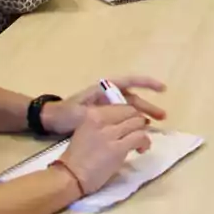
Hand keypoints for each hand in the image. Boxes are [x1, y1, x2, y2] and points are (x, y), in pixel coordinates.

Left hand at [41, 75, 168, 134]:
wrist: (51, 120)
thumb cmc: (65, 113)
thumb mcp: (83, 114)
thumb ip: (103, 113)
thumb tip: (123, 115)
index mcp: (104, 89)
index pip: (130, 81)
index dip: (147, 83)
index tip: (161, 89)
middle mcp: (108, 96)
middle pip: (133, 98)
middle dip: (148, 105)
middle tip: (162, 116)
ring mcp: (107, 106)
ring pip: (129, 109)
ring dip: (142, 115)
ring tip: (156, 125)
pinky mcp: (104, 117)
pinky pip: (123, 118)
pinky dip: (132, 123)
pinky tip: (139, 132)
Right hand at [56, 104, 152, 193]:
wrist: (70, 176)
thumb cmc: (76, 158)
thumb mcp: (86, 131)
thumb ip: (103, 124)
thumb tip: (123, 124)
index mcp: (93, 114)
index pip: (120, 106)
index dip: (130, 114)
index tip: (131, 124)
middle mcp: (102, 120)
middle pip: (131, 112)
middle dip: (138, 121)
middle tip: (137, 133)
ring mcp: (110, 133)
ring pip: (138, 123)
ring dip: (143, 132)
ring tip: (140, 143)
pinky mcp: (118, 148)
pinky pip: (140, 137)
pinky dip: (145, 142)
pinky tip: (141, 150)